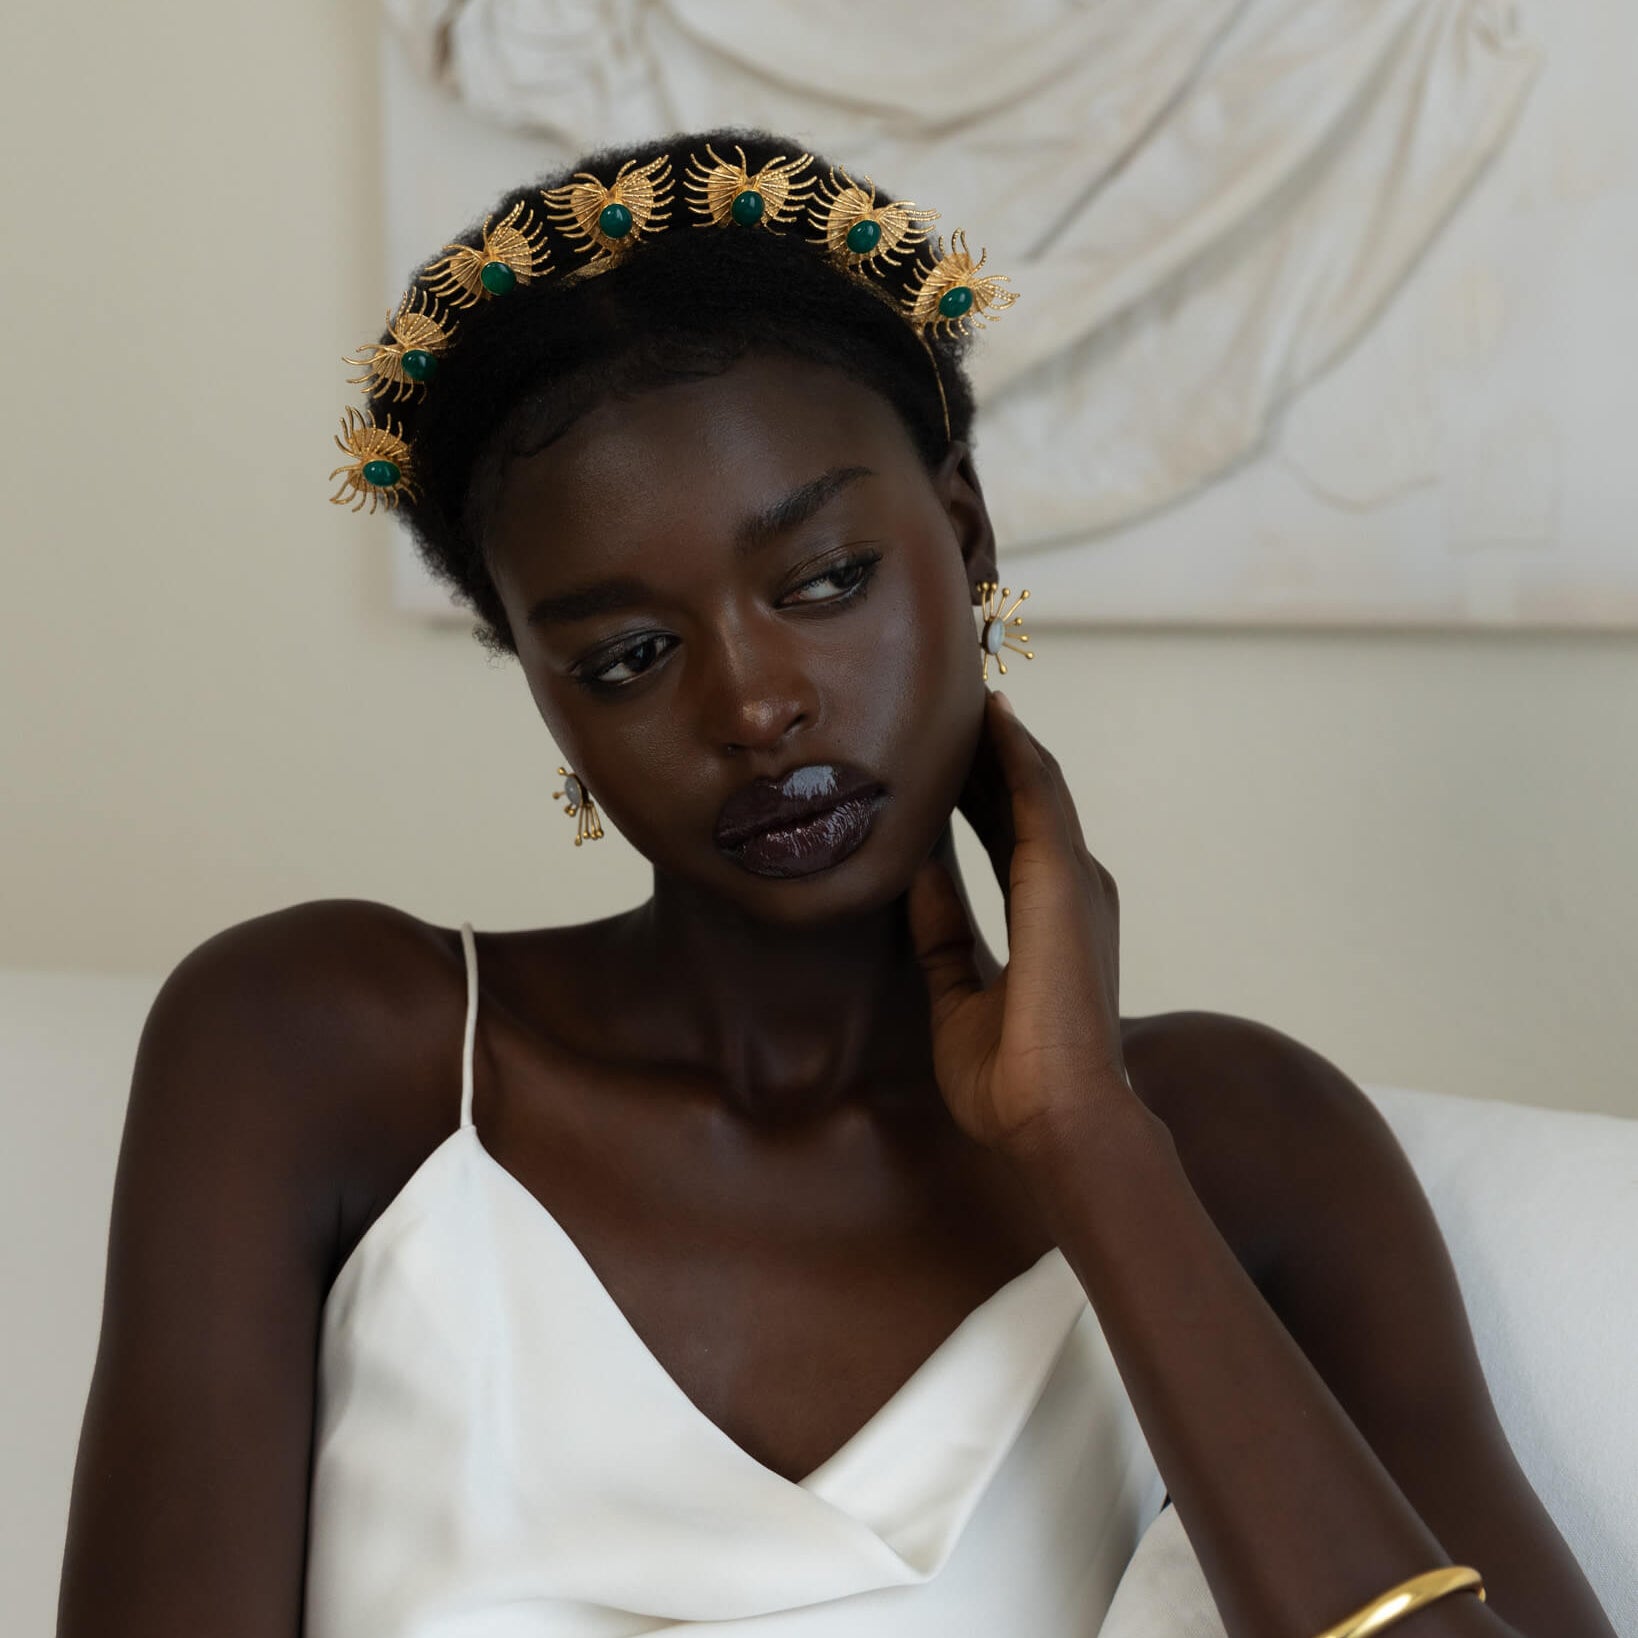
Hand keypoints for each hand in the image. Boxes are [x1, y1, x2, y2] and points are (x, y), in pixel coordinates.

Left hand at [907, 691, 1132, 1153]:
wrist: (1054, 1117)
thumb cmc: (1011, 1080)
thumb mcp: (955, 995)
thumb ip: (941, 932)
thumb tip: (914, 871)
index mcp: (1049, 922)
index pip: (1006, 837)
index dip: (977, 793)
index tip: (945, 756)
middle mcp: (1070, 892)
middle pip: (1021, 800)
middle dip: (987, 753)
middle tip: (952, 704)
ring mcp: (1072, 880)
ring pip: (1032, 785)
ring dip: (1000, 739)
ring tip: (968, 691)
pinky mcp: (1062, 877)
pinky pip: (1036, 795)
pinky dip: (1015, 751)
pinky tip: (992, 715)